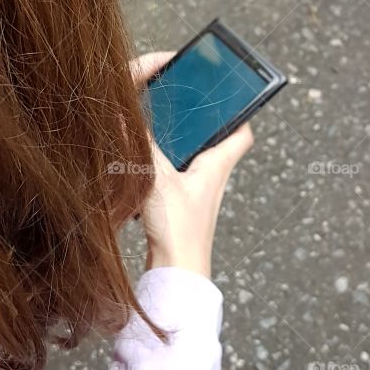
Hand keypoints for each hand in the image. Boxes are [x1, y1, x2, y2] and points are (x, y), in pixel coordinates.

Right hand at [131, 51, 254, 279]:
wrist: (177, 274)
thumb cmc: (180, 231)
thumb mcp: (158, 179)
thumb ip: (143, 146)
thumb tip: (128, 116)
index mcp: (217, 166)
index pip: (241, 132)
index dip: (239, 111)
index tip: (227, 95)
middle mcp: (212, 179)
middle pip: (215, 142)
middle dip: (200, 124)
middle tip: (183, 106)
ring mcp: (198, 195)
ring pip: (193, 160)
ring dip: (179, 146)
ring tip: (158, 129)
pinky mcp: (182, 208)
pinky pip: (177, 178)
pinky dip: (164, 167)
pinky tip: (144, 166)